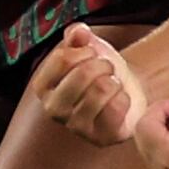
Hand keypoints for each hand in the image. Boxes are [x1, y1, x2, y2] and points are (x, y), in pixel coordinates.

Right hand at [32, 24, 146, 148]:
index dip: (85, 50)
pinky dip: (124, 98)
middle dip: (103, 65)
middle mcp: (53, 109)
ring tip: (113, 84)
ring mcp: (75, 126)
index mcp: (42, 86)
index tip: (92, 54)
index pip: (63, 58)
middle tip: (107, 69)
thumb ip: (78, 36)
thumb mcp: (87, 47)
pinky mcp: (100, 137)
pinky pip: (117, 107)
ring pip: (101, 89)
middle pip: (83, 73)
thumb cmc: (100, 70)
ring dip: (114, 81)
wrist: (127, 92)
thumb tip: (79, 31)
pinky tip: (120, 101)